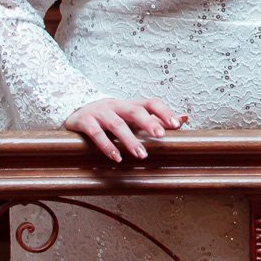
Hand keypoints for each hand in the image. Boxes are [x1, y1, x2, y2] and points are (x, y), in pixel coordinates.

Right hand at [64, 96, 186, 163]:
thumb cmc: (111, 116)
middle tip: (161, 136)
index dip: (164, 111)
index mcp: (130, 105)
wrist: (75, 110)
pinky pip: (96, 133)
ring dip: (130, 140)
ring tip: (141, 154)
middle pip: (134, 111)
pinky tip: (116, 157)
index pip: (150, 103)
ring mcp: (100, 113)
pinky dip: (106, 146)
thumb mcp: (133, 116)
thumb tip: (185, 118)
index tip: (177, 124)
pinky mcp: (85, 122)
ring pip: (116, 124)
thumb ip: (157, 118)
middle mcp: (116, 106)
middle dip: (149, 123)